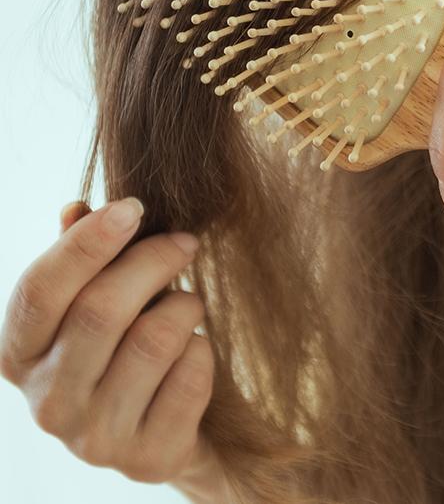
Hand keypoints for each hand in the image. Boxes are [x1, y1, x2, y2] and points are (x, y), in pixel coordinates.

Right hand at [0, 199, 227, 498]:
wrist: (165, 430)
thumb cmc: (123, 348)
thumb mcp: (95, 303)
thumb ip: (83, 259)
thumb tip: (76, 209)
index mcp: (19, 356)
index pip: (41, 291)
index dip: (87, 243)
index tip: (133, 207)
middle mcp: (46, 403)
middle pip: (100, 311)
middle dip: (153, 262)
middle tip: (186, 243)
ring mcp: (94, 439)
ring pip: (154, 340)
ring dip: (185, 306)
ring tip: (189, 305)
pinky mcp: (145, 457)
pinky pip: (191, 376)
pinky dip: (203, 349)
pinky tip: (194, 351)